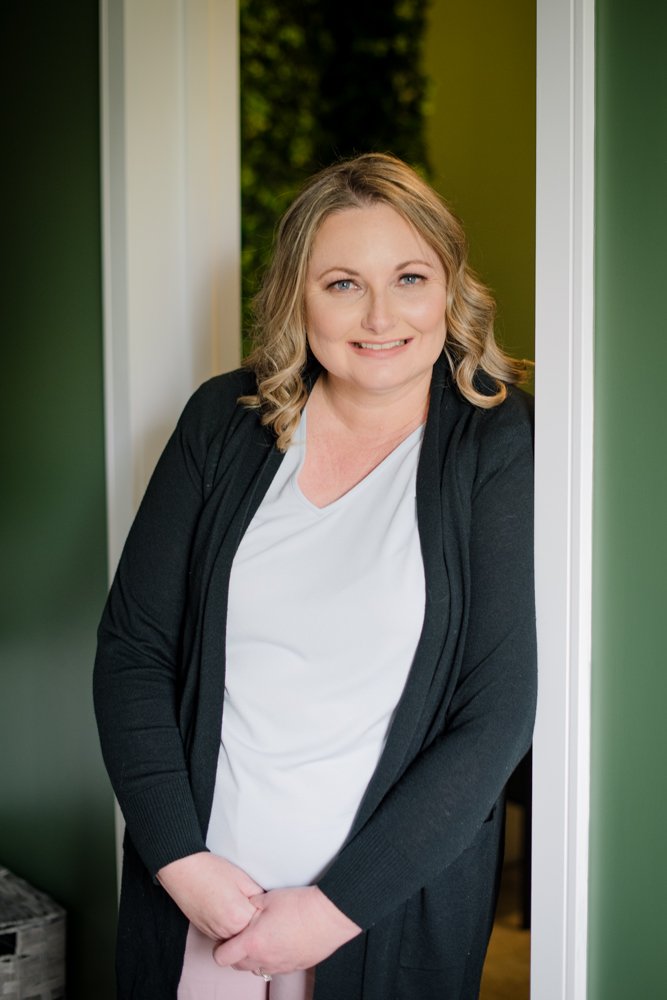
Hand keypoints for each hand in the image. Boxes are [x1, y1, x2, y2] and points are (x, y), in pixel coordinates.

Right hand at [156, 852, 263, 939]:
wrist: (183, 870)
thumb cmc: (211, 870)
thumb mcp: (242, 878)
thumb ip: (257, 895)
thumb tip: (265, 905)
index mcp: (238, 918)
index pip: (261, 922)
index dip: (261, 908)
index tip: (256, 897)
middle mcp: (226, 931)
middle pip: (248, 931)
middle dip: (251, 917)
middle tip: (244, 897)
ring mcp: (213, 933)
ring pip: (236, 935)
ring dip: (238, 922)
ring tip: (232, 900)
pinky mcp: (205, 931)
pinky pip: (223, 934)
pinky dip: (227, 924)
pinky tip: (223, 906)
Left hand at [213, 885, 361, 974]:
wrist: (328, 915)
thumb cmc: (299, 905)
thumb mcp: (267, 898)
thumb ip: (249, 906)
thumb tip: (241, 908)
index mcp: (252, 942)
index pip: (222, 957)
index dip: (220, 947)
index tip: (227, 936)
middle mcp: (264, 959)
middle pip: (238, 966)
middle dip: (236, 952)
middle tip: (245, 934)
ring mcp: (280, 966)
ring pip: (257, 969)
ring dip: (255, 957)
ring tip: (264, 937)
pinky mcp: (294, 967)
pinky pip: (276, 968)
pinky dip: (273, 957)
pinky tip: (281, 940)